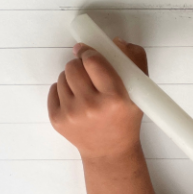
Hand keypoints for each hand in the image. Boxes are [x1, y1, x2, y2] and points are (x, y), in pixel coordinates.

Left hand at [48, 39, 146, 159]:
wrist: (110, 152)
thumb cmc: (125, 120)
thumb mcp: (139, 91)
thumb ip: (134, 60)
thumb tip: (116, 41)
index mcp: (115, 97)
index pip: (93, 61)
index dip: (89, 52)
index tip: (88, 51)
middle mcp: (91, 106)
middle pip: (73, 66)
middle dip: (79, 64)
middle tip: (87, 71)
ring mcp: (72, 114)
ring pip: (62, 76)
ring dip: (71, 77)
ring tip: (83, 88)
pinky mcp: (57, 120)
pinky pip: (53, 89)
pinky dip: (62, 90)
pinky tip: (74, 99)